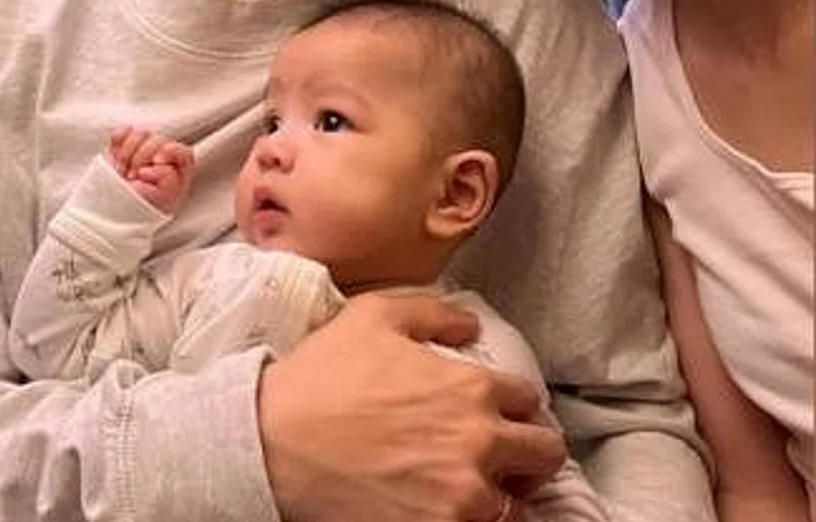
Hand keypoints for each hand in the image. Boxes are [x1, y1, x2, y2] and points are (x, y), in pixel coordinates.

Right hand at [106, 126, 193, 213]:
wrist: (116, 211)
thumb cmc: (144, 207)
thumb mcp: (162, 199)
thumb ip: (167, 179)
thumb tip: (151, 166)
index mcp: (178, 169)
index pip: (182, 151)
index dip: (170, 151)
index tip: (156, 162)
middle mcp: (163, 156)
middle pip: (158, 139)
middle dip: (142, 157)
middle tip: (132, 176)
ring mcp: (143, 149)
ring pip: (140, 134)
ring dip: (128, 153)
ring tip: (123, 171)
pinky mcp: (124, 146)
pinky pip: (122, 133)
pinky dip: (118, 142)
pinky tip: (116, 158)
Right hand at [258, 294, 566, 521]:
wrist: (270, 444)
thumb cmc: (319, 379)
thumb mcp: (372, 317)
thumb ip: (432, 313)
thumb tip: (470, 325)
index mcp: (471, 388)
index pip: (529, 399)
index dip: (514, 404)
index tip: (498, 412)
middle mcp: (479, 443)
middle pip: (544, 454)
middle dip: (529, 451)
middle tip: (506, 457)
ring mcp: (462, 497)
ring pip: (521, 506)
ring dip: (507, 496)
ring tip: (481, 492)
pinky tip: (457, 512)